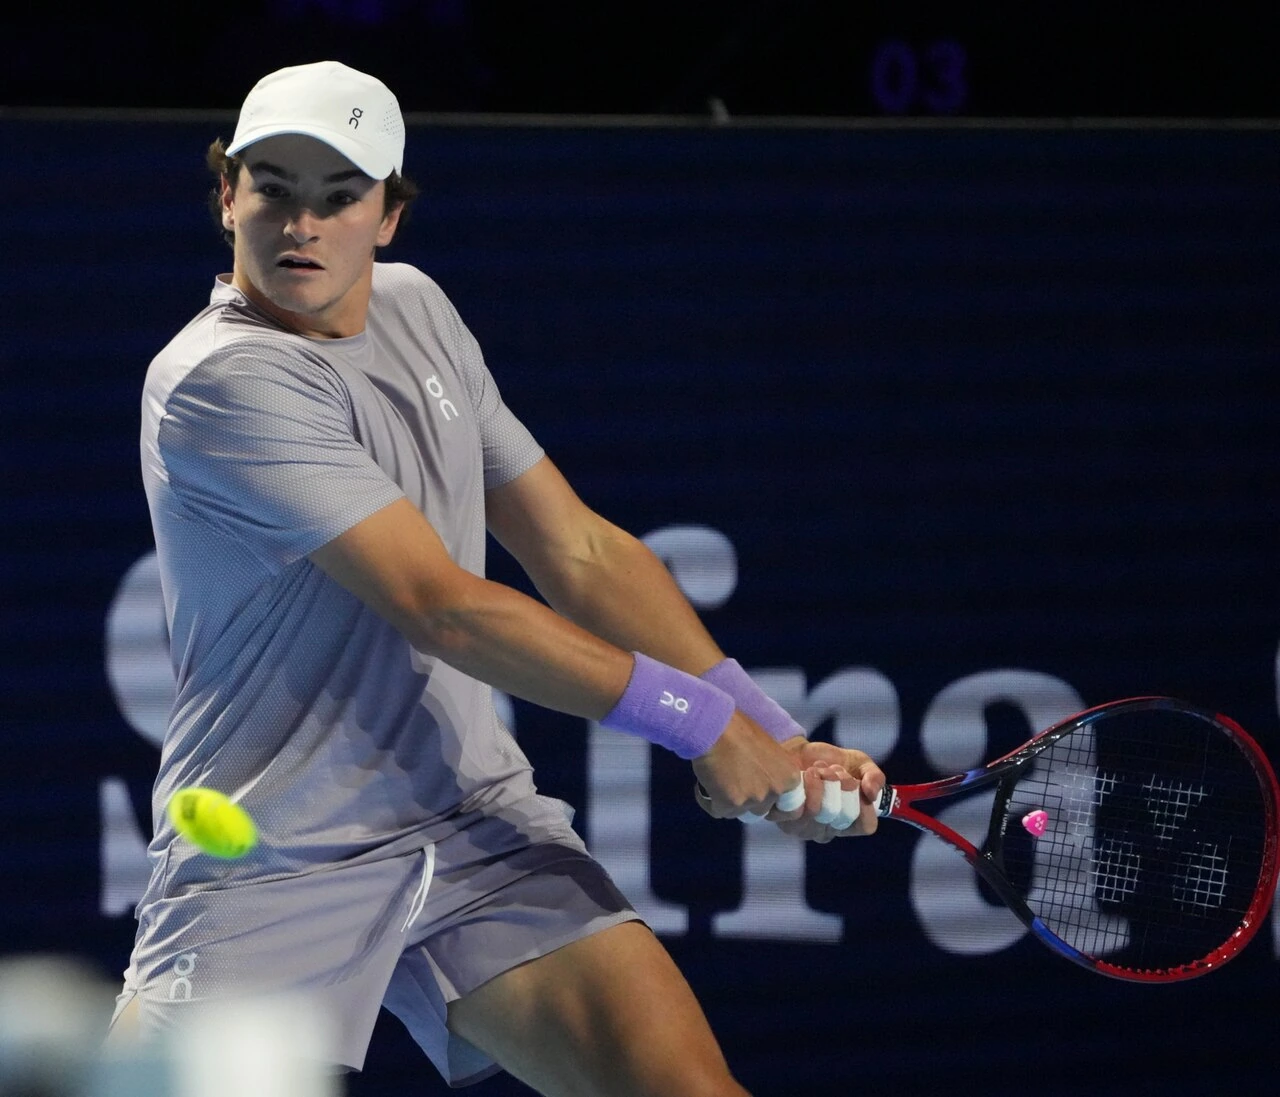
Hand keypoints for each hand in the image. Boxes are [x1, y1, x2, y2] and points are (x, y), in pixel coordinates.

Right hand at [690, 713, 805, 820]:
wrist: (714, 727)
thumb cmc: (740, 729)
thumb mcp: (769, 749)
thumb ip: (772, 770)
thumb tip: (763, 782)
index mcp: (790, 777)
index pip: (787, 806)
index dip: (771, 801)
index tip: (759, 793)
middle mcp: (775, 792)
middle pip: (761, 809)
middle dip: (748, 799)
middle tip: (734, 781)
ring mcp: (753, 800)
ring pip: (739, 812)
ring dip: (729, 801)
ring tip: (717, 781)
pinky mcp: (730, 805)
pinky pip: (718, 811)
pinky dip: (709, 801)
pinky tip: (703, 785)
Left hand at [769, 739, 885, 842]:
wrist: (797, 751)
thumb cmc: (831, 761)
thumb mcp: (860, 763)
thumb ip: (874, 777)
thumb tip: (872, 794)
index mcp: (848, 823)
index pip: (865, 825)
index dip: (864, 803)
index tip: (856, 782)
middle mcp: (825, 830)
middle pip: (841, 815)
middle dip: (841, 784)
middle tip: (835, 770)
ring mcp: (803, 827)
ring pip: (818, 811)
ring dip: (822, 781)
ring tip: (819, 769)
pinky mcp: (782, 816)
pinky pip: (797, 806)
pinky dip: (804, 783)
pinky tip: (803, 774)